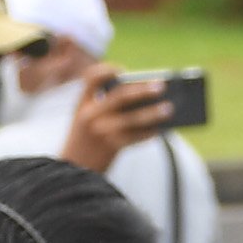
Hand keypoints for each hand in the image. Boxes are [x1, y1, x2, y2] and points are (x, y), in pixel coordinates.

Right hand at [56, 64, 175, 175]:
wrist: (72, 171)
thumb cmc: (86, 141)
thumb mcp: (86, 120)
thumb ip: (107, 107)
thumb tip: (144, 99)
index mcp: (82, 103)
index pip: (91, 78)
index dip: (106, 70)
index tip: (122, 70)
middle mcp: (90, 114)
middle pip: (119, 96)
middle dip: (142, 90)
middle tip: (161, 86)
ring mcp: (100, 131)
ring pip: (131, 118)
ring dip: (153, 113)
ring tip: (169, 108)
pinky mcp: (110, 147)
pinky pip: (135, 137)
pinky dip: (149, 133)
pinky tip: (160, 130)